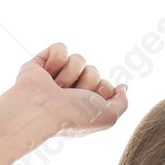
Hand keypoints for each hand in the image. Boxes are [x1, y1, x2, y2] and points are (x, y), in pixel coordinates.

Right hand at [9, 42, 127, 138]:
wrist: (42, 109)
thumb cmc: (74, 116)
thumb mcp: (109, 117)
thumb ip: (122, 103)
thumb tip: (122, 87)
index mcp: (86, 105)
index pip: (105, 86)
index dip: (102, 90)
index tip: (91, 102)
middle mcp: (71, 91)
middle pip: (93, 71)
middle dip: (87, 81)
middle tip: (71, 95)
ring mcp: (56, 76)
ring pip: (78, 59)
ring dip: (71, 73)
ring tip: (58, 87)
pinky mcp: (41, 63)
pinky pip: (60, 48)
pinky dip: (56, 58)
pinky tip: (48, 73)